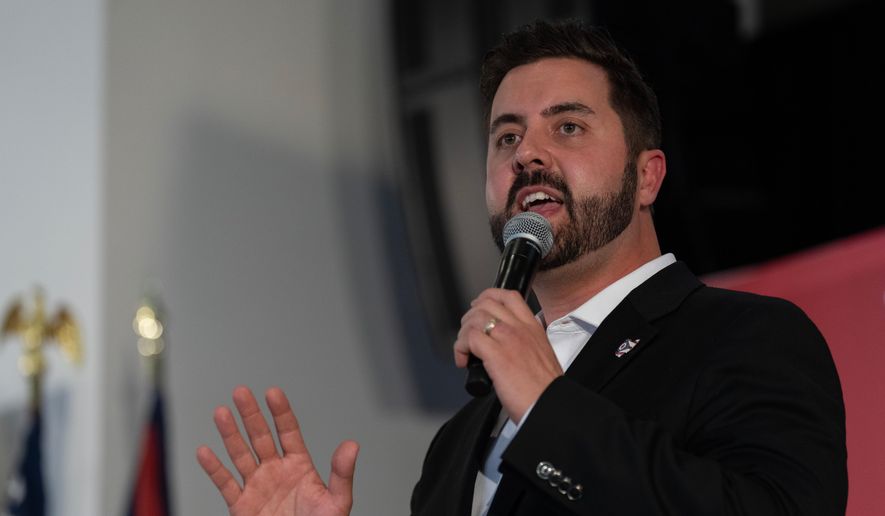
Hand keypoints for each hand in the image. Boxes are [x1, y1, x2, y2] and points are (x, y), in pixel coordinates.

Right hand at [196, 386, 358, 515]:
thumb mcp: (337, 502)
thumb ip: (342, 474)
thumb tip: (352, 445)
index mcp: (300, 467)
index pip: (288, 432)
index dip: (280, 412)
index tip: (272, 392)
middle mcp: (276, 472)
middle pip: (260, 437)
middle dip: (250, 415)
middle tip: (241, 391)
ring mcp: (257, 487)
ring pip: (240, 455)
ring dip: (230, 435)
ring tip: (221, 412)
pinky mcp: (242, 506)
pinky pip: (225, 484)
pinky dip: (214, 469)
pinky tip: (205, 451)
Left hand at [454, 288, 562, 420]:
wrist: (549, 404)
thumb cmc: (544, 389)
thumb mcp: (542, 355)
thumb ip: (526, 344)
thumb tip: (509, 346)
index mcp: (533, 327)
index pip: (509, 297)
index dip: (488, 297)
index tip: (479, 307)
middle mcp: (520, 328)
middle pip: (486, 304)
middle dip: (470, 317)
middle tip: (467, 333)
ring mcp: (508, 339)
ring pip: (475, 319)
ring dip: (463, 333)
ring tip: (465, 350)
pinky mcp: (496, 354)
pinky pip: (469, 339)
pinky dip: (460, 349)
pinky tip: (464, 361)